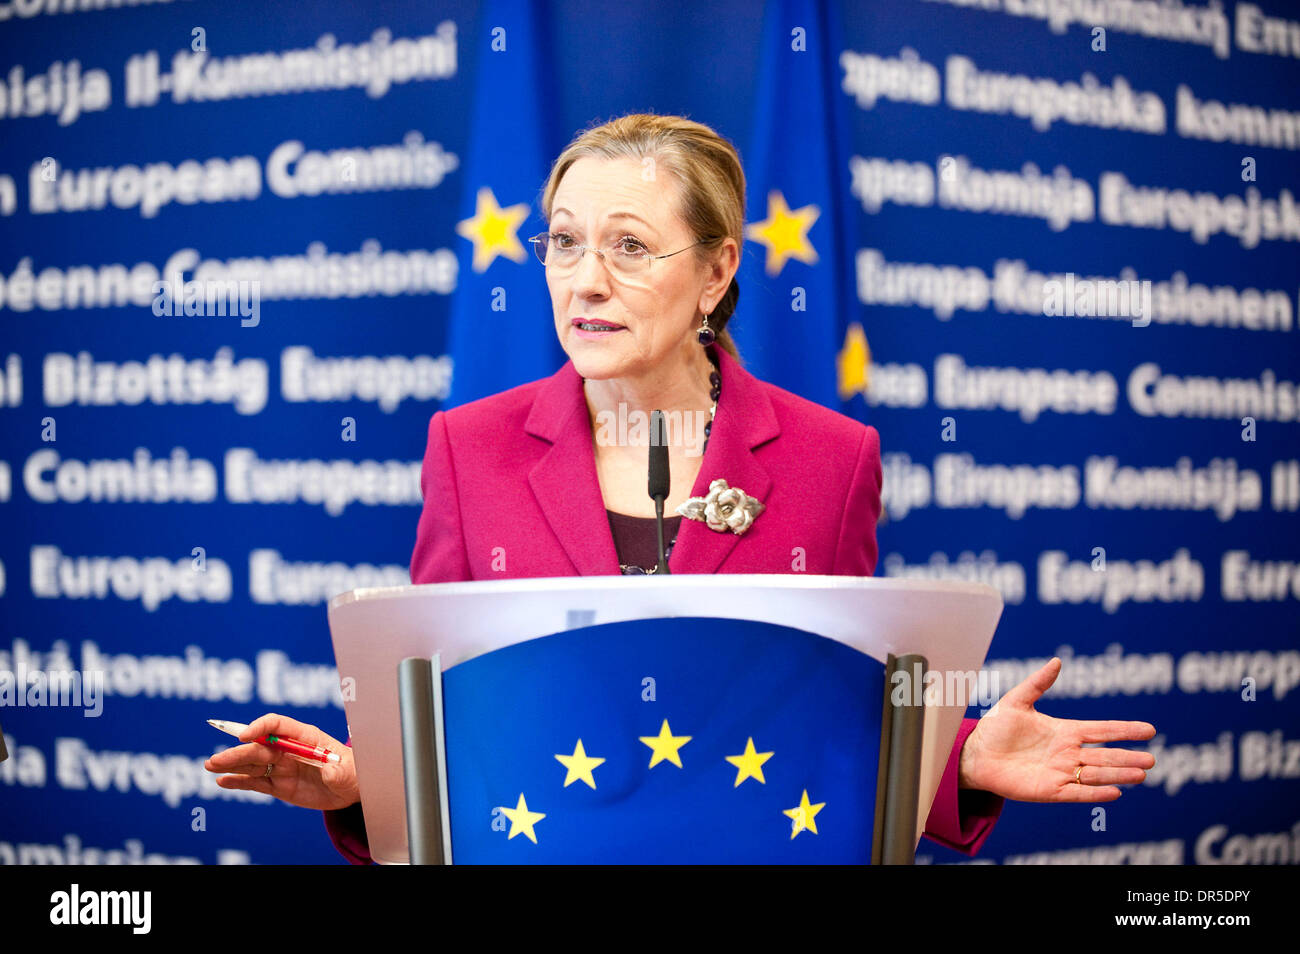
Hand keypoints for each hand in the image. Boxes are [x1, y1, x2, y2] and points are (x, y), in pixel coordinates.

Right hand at [204, 713, 359, 811]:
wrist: (350, 789)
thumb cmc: (352, 771)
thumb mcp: (349, 771)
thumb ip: (337, 770)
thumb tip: (329, 770)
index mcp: (305, 736)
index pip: (277, 724)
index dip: (260, 726)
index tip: (245, 735)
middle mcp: (288, 749)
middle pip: (258, 746)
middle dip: (237, 751)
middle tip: (215, 759)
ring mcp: (281, 766)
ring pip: (251, 763)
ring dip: (231, 763)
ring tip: (210, 766)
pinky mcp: (277, 784)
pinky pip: (254, 781)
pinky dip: (238, 781)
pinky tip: (221, 781)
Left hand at [959, 658, 1155, 801]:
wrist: (975, 754)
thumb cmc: (995, 728)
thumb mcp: (1016, 700)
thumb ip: (1038, 683)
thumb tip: (1057, 661)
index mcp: (1064, 731)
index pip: (1101, 730)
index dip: (1124, 730)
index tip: (1150, 730)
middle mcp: (1067, 753)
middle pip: (1104, 755)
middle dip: (1127, 757)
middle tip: (1152, 759)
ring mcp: (1060, 772)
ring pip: (1096, 774)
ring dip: (1117, 775)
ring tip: (1141, 775)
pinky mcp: (1049, 790)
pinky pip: (1077, 793)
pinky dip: (1095, 793)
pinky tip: (1115, 793)